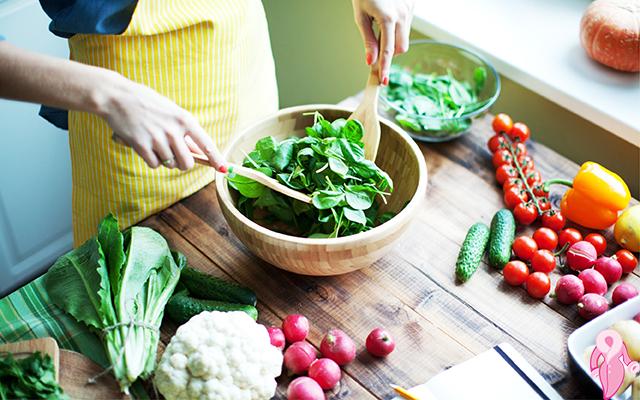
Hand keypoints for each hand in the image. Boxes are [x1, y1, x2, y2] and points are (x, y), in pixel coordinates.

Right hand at [99, 75, 225, 170]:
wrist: (116, 96)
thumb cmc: (146, 103)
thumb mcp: (171, 111)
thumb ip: (185, 132)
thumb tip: (198, 153)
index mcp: (184, 119)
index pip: (206, 143)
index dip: (216, 158)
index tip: (224, 169)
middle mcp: (173, 130)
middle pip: (187, 163)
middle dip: (182, 163)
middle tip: (173, 154)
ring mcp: (157, 138)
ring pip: (170, 164)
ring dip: (164, 159)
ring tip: (154, 143)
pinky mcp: (141, 145)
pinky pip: (154, 164)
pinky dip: (151, 160)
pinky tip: (145, 146)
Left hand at [352, 0, 414, 84]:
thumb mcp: (361, 17)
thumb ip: (368, 40)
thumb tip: (370, 61)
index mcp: (388, 18)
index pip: (387, 51)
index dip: (385, 68)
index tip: (383, 81)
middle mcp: (402, 15)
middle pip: (401, 48)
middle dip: (390, 54)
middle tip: (377, 52)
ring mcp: (409, 10)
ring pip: (405, 38)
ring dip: (394, 41)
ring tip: (380, 28)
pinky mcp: (412, 6)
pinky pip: (407, 26)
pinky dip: (398, 29)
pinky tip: (388, 18)